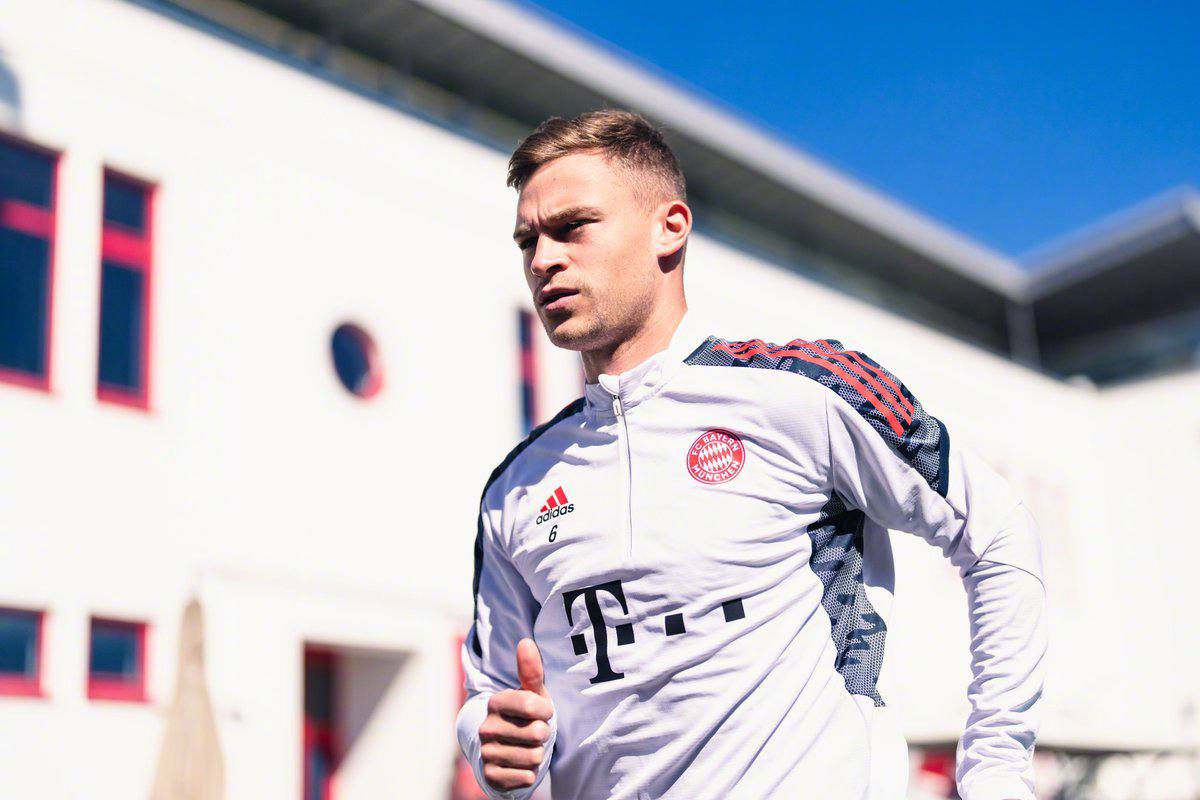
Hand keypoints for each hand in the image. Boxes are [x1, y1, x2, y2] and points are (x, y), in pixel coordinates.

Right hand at [478, 638, 554, 791]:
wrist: (506, 750)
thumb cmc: (524, 716)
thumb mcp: (531, 693)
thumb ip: (531, 670)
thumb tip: (526, 641)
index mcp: (495, 703)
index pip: (534, 706)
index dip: (546, 711)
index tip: (542, 711)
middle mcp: (486, 727)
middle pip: (538, 733)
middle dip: (543, 734)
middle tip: (533, 732)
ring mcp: (487, 752)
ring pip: (534, 756)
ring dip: (537, 754)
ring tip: (526, 747)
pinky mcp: (491, 776)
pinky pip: (526, 776)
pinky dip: (529, 773)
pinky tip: (520, 764)